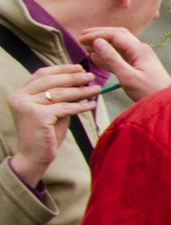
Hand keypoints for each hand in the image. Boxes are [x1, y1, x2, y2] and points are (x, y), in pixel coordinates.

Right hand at [6, 64, 101, 188]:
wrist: (34, 157)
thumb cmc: (45, 136)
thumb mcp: (51, 112)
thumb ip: (60, 98)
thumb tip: (79, 83)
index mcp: (20, 93)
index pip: (41, 74)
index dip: (61, 69)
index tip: (79, 67)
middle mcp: (20, 97)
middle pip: (51, 81)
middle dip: (73, 77)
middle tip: (90, 76)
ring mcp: (27, 105)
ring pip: (60, 93)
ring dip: (81, 91)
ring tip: (96, 89)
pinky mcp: (38, 115)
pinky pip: (65, 108)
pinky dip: (81, 106)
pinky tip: (92, 105)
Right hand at [77, 26, 170, 100]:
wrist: (167, 102)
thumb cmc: (149, 91)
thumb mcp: (128, 77)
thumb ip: (112, 59)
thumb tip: (97, 42)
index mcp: (139, 50)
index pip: (115, 35)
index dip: (97, 35)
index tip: (82, 39)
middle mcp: (140, 50)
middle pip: (118, 35)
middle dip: (99, 34)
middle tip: (82, 37)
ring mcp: (140, 57)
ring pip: (119, 45)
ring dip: (103, 44)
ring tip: (86, 45)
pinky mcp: (139, 65)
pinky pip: (121, 56)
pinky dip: (108, 55)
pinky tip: (96, 58)